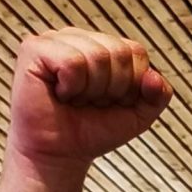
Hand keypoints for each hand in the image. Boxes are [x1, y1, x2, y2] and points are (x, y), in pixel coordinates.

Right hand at [5, 28, 172, 170]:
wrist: (61, 154)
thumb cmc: (92, 130)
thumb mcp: (138, 115)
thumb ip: (158, 95)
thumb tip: (154, 77)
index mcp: (102, 45)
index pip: (135, 51)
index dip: (131, 85)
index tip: (110, 101)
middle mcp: (78, 37)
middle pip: (119, 51)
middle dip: (112, 89)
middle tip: (90, 102)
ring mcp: (55, 39)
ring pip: (97, 55)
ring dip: (91, 90)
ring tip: (74, 99)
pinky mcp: (33, 49)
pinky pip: (72, 61)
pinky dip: (72, 86)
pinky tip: (60, 93)